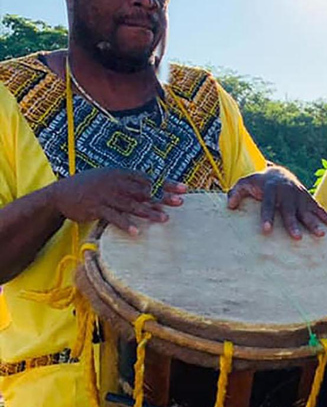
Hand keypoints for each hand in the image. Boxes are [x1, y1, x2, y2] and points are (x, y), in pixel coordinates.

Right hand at [50, 169, 185, 234]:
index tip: (184, 189)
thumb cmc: (91, 187)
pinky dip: (125, 224)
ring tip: (164, 218)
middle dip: (163, 197)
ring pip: (132, 204)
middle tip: (180, 202)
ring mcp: (106, 195)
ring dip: (148, 212)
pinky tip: (137, 232)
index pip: (149, 179)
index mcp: (122, 174)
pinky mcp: (96, 208)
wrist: (61, 193)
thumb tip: (152, 190)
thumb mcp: (110, 179)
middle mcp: (116, 183)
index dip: (167, 184)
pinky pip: (114, 217)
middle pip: (144, 191)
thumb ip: (130, 183)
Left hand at [227, 166, 326, 238]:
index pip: (268, 204)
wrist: (279, 172)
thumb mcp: (245, 183)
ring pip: (307, 211)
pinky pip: (319, 209)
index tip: (266, 230)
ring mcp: (300, 196)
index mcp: (271, 189)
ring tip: (320, 235)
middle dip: (293, 223)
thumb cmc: (259, 183)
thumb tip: (230, 205)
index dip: (267, 217)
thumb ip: (236, 192)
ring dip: (314, 223)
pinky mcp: (309, 199)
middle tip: (297, 237)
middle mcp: (287, 192)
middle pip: (290, 210)